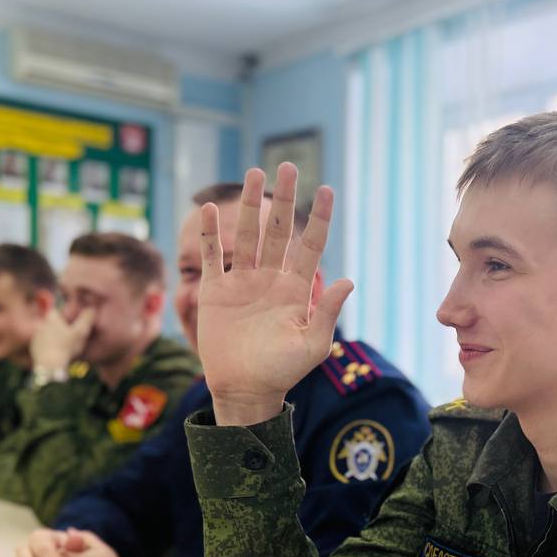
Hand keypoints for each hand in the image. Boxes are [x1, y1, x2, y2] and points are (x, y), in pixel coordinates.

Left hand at [30, 306, 94, 371]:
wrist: (50, 366)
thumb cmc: (66, 347)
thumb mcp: (81, 332)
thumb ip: (86, 319)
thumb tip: (91, 309)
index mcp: (51, 317)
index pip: (58, 311)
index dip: (66, 317)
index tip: (72, 325)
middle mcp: (41, 324)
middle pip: (53, 323)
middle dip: (60, 328)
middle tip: (70, 339)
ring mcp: (36, 336)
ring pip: (48, 334)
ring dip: (54, 338)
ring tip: (64, 349)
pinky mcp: (33, 348)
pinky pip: (43, 345)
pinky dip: (49, 348)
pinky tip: (57, 355)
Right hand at [197, 165, 353, 424]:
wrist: (245, 390)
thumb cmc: (282, 371)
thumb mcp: (312, 344)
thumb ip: (326, 311)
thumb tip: (348, 279)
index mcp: (295, 288)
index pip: (310, 245)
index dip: (318, 218)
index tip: (326, 189)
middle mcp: (269, 279)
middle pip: (276, 230)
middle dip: (282, 199)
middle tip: (287, 166)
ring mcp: (241, 283)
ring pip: (246, 235)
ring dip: (249, 204)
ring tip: (254, 173)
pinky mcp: (214, 292)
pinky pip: (212, 257)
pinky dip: (210, 234)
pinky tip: (208, 209)